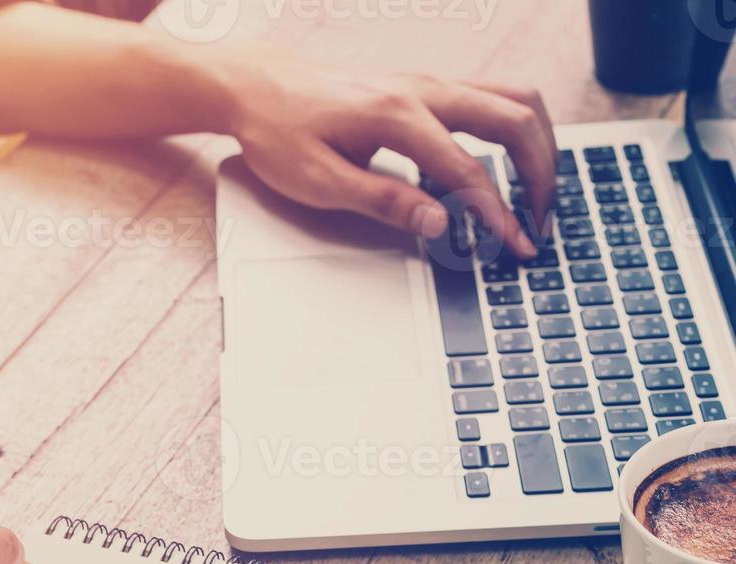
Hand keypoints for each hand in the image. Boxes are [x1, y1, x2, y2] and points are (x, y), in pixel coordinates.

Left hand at [211, 47, 557, 257]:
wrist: (258, 88)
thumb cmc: (278, 132)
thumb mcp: (318, 181)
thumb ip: (382, 202)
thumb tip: (440, 224)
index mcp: (395, 114)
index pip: (467, 168)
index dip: (498, 213)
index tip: (515, 245)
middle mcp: (422, 88)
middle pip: (515, 119)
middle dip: (540, 174)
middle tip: (539, 223)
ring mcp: (428, 82)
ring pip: (513, 100)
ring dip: (538, 146)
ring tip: (536, 196)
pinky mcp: (426, 87)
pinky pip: (492, 98)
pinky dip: (515, 132)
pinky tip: (505, 170)